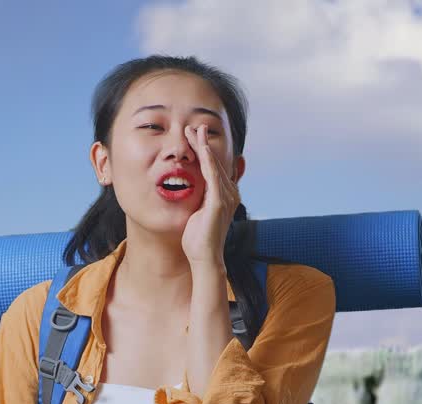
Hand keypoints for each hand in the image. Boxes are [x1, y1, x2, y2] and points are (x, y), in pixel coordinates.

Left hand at [180, 123, 239, 266]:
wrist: (204, 258)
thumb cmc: (198, 239)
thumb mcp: (198, 213)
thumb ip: (199, 199)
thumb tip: (191, 189)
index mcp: (225, 195)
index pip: (213, 167)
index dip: (204, 150)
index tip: (193, 136)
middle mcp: (230, 194)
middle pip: (215, 162)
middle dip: (204, 143)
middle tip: (194, 126)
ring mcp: (226, 198)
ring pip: (214, 165)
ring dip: (204, 146)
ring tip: (194, 130)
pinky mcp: (219, 203)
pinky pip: (213, 176)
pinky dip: (208, 160)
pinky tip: (202, 148)